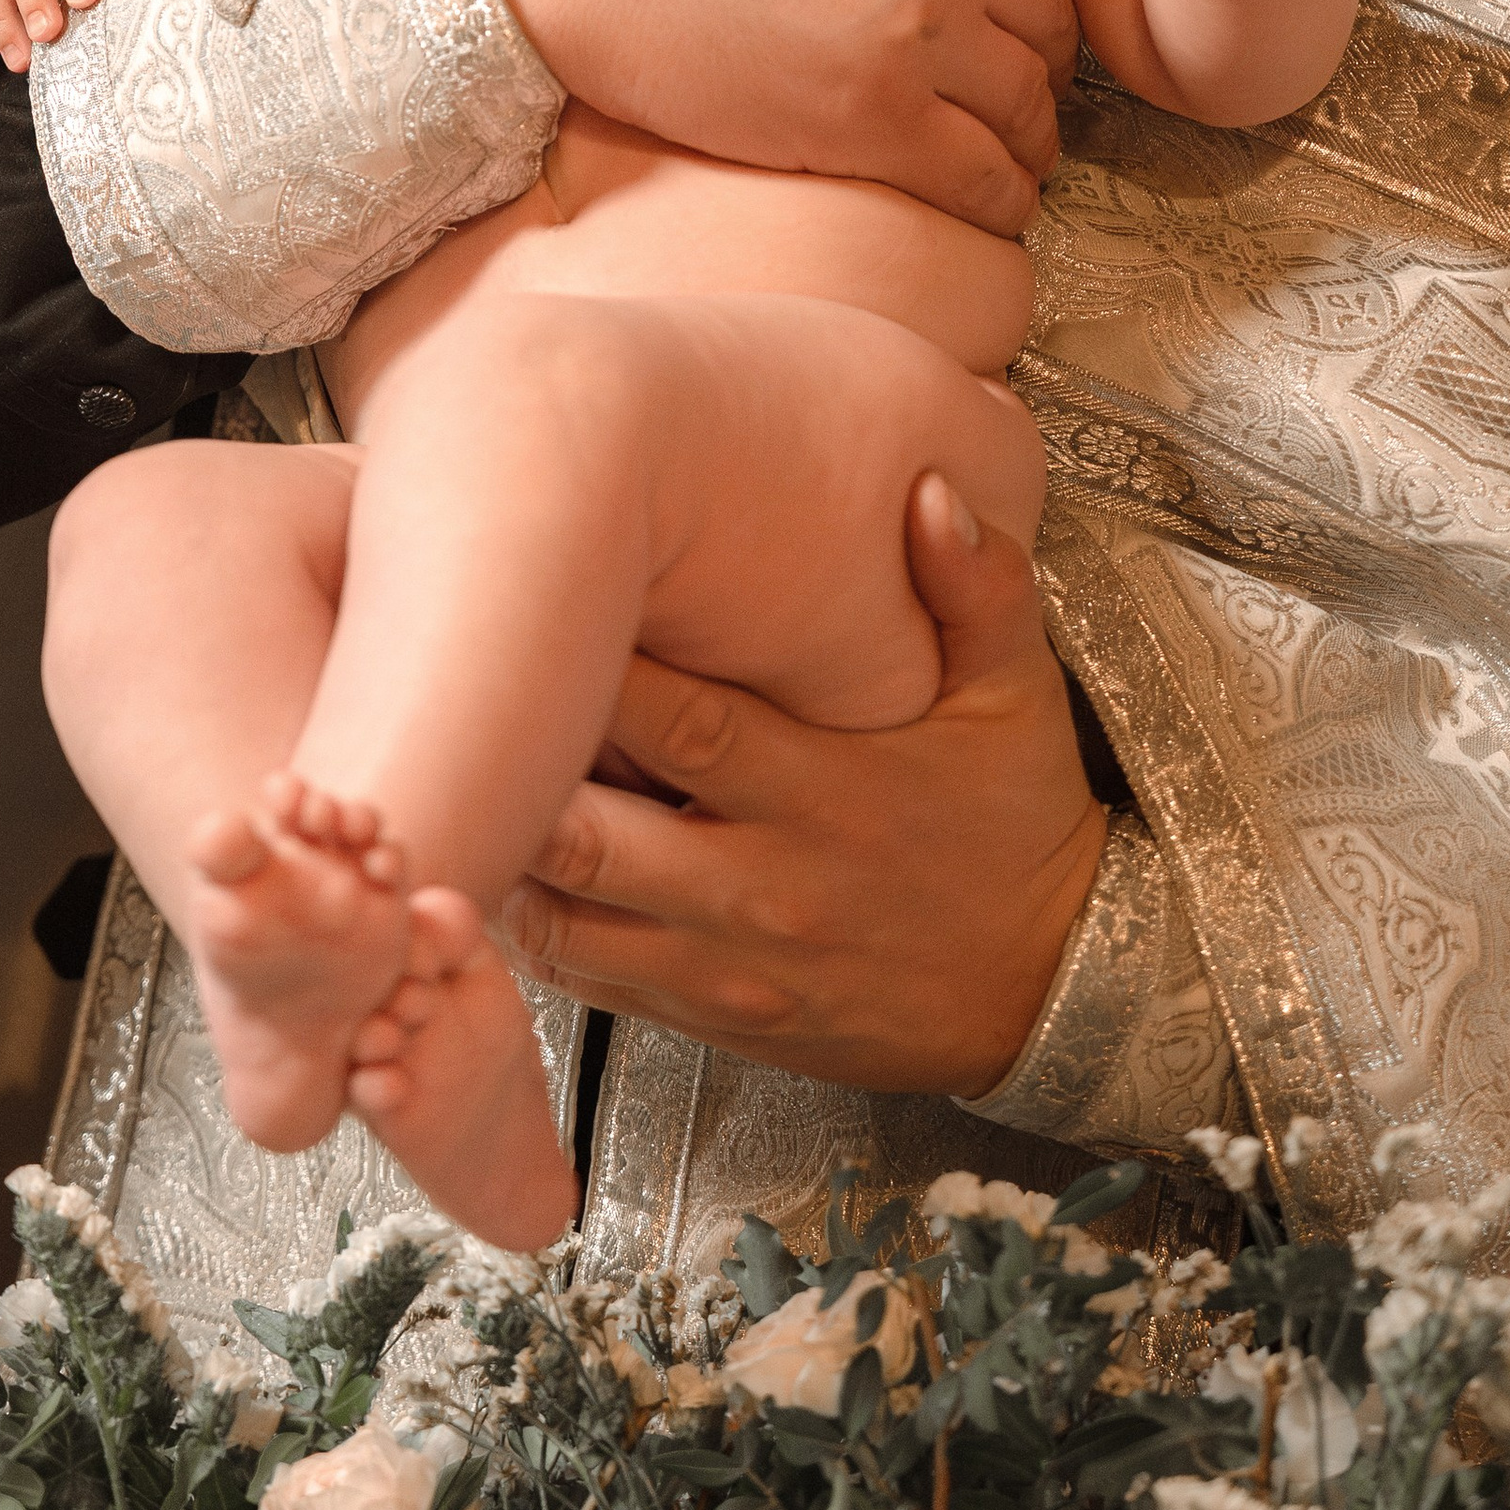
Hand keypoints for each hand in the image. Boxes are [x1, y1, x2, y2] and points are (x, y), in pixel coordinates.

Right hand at [478, 0, 1084, 235]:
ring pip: (1031, 105)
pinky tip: (984, 191)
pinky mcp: (869, 125)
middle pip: (1051, 19)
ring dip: (1029, 131)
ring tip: (1003, 142)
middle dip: (1035, 51)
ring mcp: (915, 38)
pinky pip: (986, 177)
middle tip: (1001, 75)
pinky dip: (1001, 193)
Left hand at [501, 495, 1107, 1096]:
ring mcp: (731, 965)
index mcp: (822, 787)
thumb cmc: (1015, 815)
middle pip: (591, 829)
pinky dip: (532, 928)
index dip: (592, 665)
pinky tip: (501, 860)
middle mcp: (763, 884)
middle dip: (517, 768)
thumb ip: (977, 586)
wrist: (1055, 986)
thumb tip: (930, 489)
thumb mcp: (1018, 694)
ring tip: (459, 775)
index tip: (535, 601)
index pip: (676, 718)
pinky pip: (590, 984)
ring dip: (507, 851)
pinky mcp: (715, 1021)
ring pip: (569, 917)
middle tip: (453, 695)